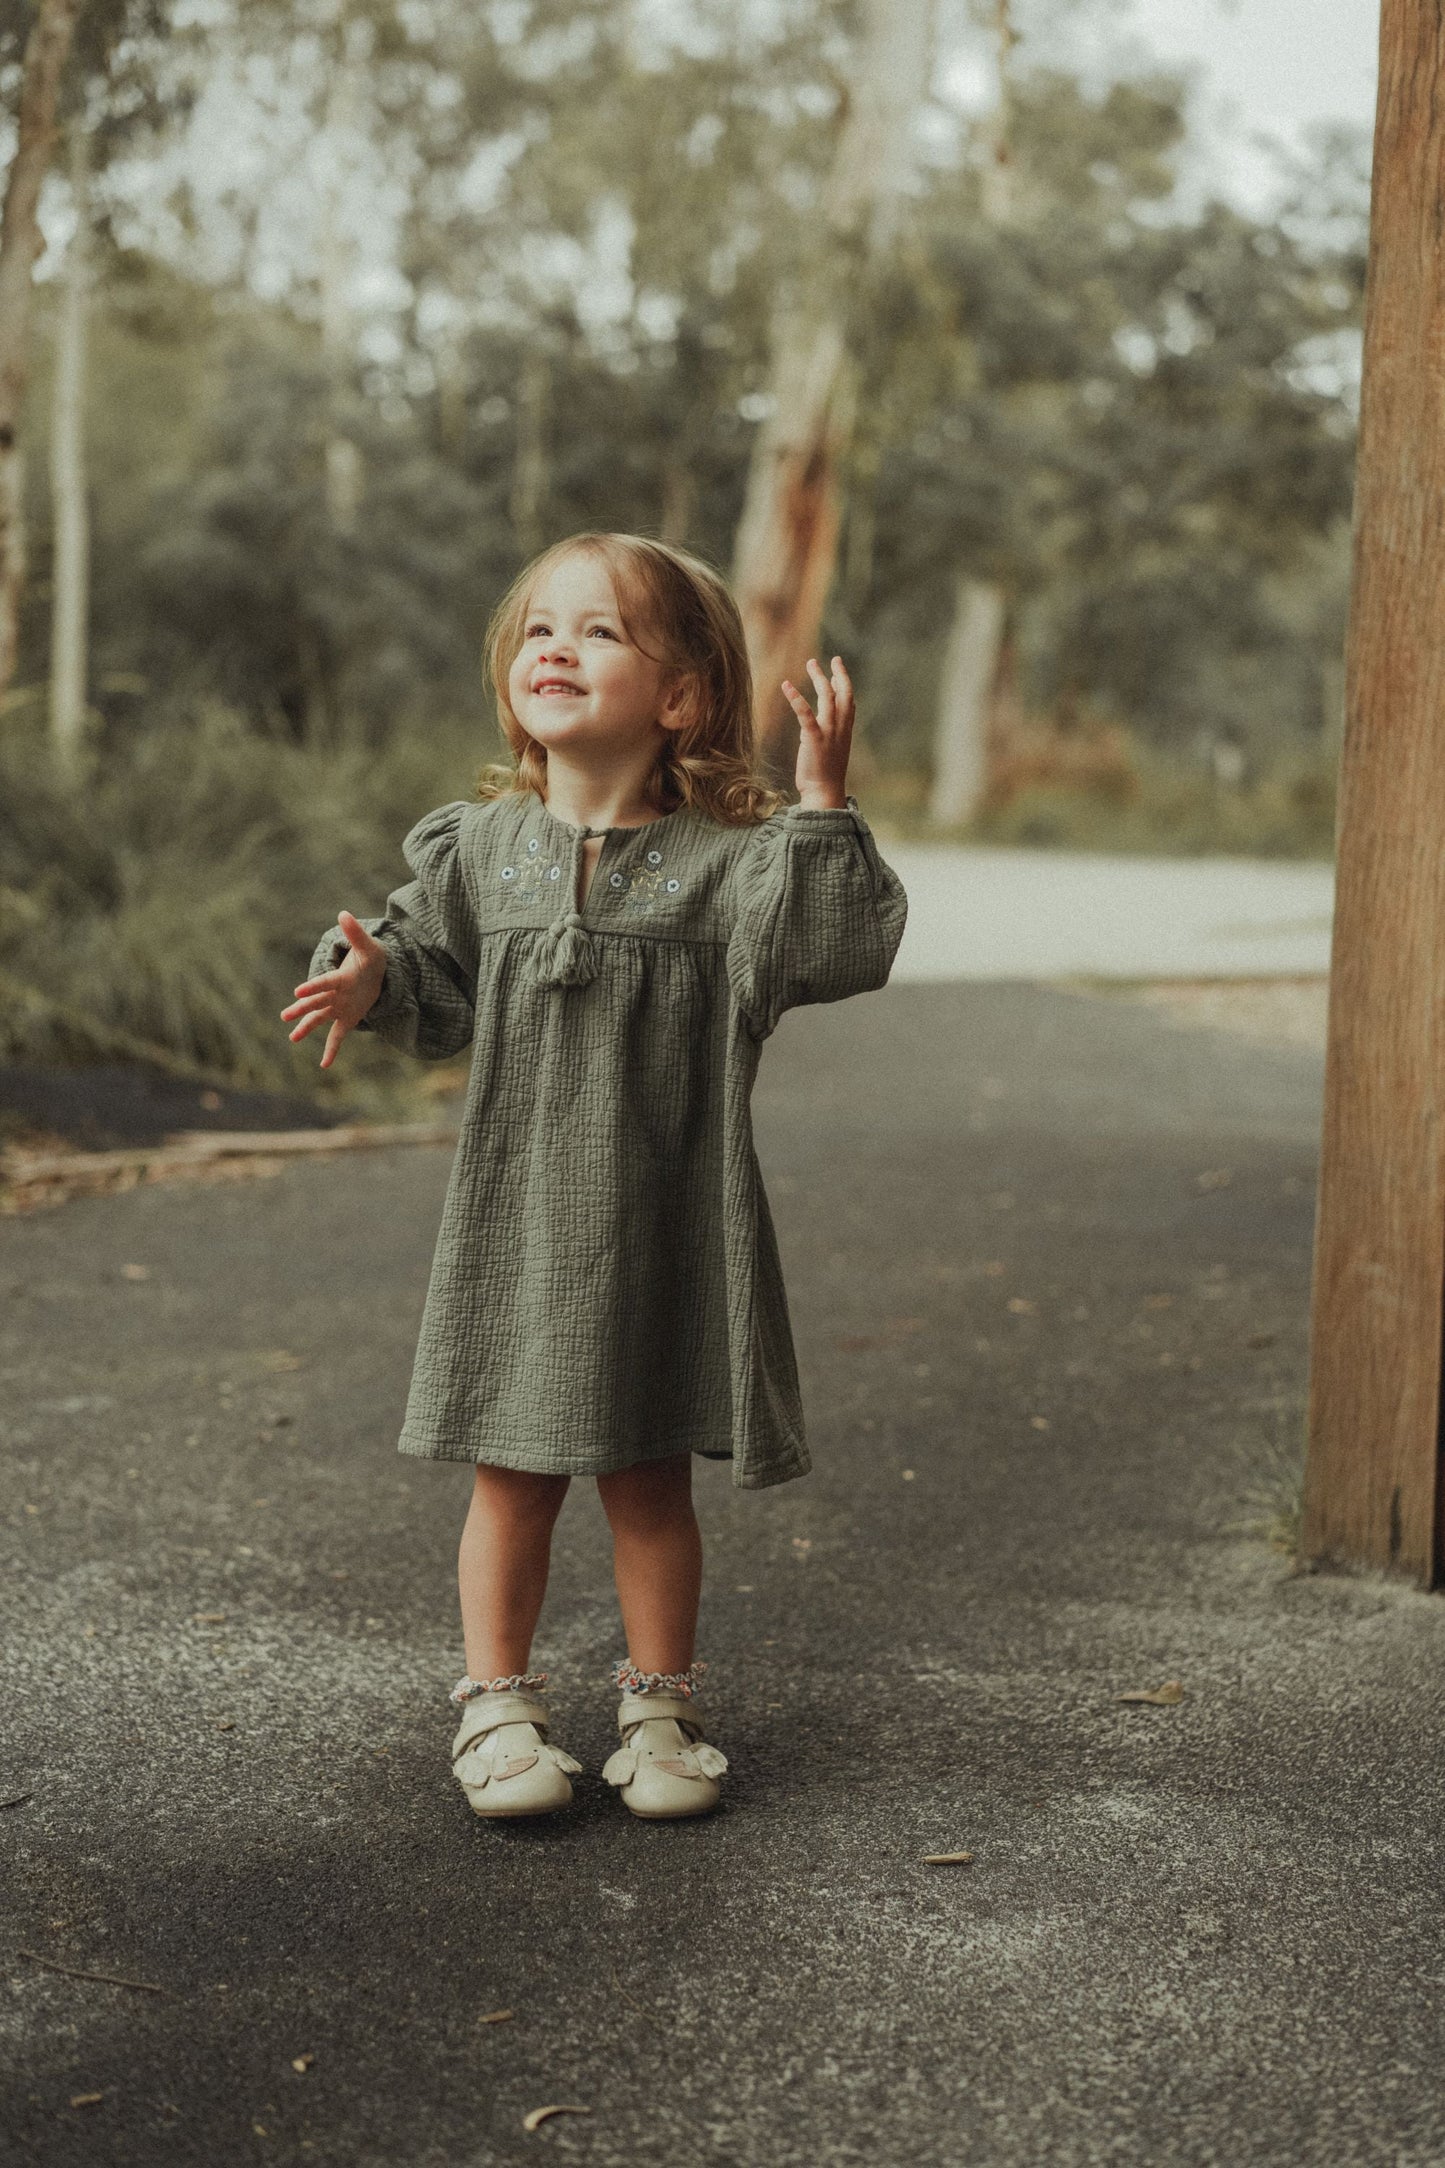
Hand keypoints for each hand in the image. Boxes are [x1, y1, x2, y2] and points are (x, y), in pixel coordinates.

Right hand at [280, 910, 387, 1069]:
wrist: (377, 973)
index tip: (297, 992)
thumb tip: (344, 913)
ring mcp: (339, 1008)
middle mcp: (335, 994)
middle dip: (302, 1009)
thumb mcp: (368, 947)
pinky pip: (337, 1036)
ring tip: (292, 1038)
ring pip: (320, 1019)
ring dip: (307, 1028)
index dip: (313, 987)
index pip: (325, 982)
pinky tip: (324, 1065)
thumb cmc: (370, 958)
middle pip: (317, 1002)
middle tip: (285, 1015)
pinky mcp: (347, 1019)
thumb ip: (356, 933)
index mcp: (340, 977)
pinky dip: (332, 1050)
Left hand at [781, 655, 853, 808]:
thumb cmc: (824, 775)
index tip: (837, 671)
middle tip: (832, 659)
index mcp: (845, 731)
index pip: (849, 702)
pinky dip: (796, 698)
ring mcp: (828, 732)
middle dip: (839, 674)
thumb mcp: (829, 751)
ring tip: (810, 663)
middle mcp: (840, 728)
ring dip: (819, 677)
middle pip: (843, 693)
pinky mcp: (813, 738)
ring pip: (827, 696)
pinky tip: (786, 685)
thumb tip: (814, 723)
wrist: (824, 792)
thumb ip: (825, 734)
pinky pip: (805, 713)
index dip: (844, 684)